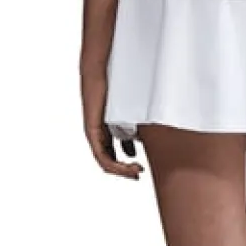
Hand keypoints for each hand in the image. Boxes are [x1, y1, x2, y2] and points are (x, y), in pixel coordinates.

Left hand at [81, 62, 143, 179]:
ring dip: (122, 170)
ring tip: (137, 172)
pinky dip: (116, 165)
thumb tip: (154, 127)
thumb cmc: (115, 84)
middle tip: (139, 174)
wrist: (99, 71)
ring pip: (106, 162)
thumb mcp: (130, 107)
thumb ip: (137, 119)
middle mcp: (98, 134)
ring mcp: (93, 135)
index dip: (127, 163)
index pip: (115, 153)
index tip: (141, 167)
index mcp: (107, 129)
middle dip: (126, 171)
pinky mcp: (92, 133)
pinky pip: (102, 157)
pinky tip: (128, 165)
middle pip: (111, 161)